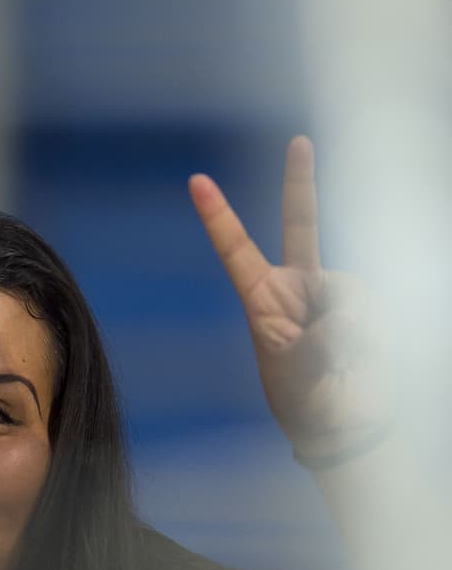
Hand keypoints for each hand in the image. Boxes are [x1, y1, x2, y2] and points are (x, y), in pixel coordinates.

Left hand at [188, 136, 392, 458]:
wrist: (348, 427)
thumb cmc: (310, 402)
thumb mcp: (299, 371)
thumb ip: (320, 339)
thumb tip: (347, 312)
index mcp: (264, 299)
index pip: (238, 250)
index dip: (219, 217)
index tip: (197, 181)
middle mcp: (301, 286)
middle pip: (304, 228)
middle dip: (302, 182)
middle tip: (300, 142)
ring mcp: (338, 292)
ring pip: (349, 287)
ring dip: (349, 329)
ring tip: (343, 361)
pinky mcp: (370, 306)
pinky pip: (372, 309)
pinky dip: (368, 336)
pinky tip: (363, 358)